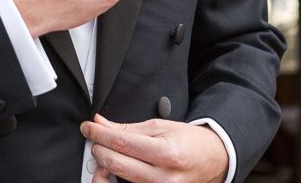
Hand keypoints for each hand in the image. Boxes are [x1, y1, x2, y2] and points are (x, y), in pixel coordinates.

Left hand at [81, 114, 228, 182]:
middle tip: (94, 139)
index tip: (88, 127)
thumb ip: (128, 128)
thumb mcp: (159, 127)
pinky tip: (113, 172)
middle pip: (117, 164)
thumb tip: (101, 124)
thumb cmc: (188, 141)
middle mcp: (163, 177)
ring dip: (104, 167)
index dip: (99, 134)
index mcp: (165, 153)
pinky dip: (116, 181)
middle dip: (99, 149)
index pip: (121, 143)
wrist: (212, 160)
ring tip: (103, 156)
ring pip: (119, 182)